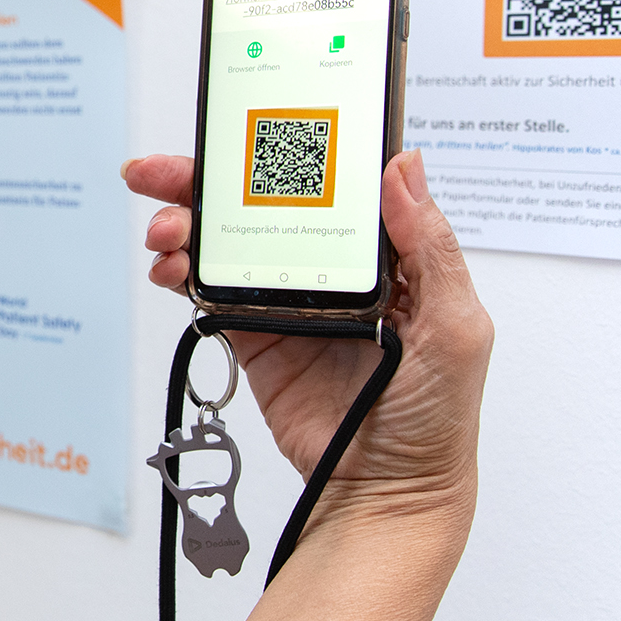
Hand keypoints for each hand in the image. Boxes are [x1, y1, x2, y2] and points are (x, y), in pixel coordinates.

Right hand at [124, 149, 490, 529]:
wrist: (386, 491)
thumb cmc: (436, 418)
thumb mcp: (458, 326)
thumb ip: (432, 247)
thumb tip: (406, 169)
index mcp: (384, 254)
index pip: (328, 183)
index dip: (284, 150)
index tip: (242, 129)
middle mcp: (329, 269)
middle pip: (261, 205)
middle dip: (205, 181)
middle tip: (162, 173)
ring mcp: (286, 301)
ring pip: (226, 243)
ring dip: (186, 226)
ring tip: (167, 233)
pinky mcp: (253, 337)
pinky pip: (209, 293)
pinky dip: (181, 274)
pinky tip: (170, 268)